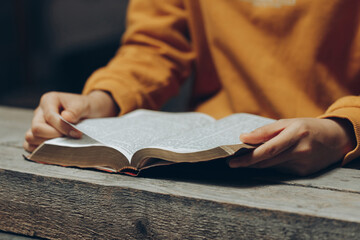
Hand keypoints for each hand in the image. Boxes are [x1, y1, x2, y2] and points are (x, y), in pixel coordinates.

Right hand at [24, 90, 118, 151]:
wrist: (89, 111)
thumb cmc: (85, 107)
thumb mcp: (84, 105)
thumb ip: (75, 111)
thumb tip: (66, 117)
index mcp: (49, 100)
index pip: (50, 117)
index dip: (63, 128)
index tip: (77, 134)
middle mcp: (40, 112)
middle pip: (36, 128)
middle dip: (54, 136)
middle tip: (69, 138)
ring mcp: (37, 124)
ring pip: (31, 138)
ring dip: (46, 144)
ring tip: (62, 144)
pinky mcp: (38, 135)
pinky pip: (30, 146)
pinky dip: (40, 151)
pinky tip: (54, 153)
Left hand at [228, 118, 355, 175]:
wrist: (336, 140)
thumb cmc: (308, 128)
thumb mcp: (288, 122)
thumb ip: (265, 130)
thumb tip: (244, 137)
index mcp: (296, 134)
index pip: (267, 149)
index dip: (248, 157)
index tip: (232, 160)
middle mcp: (300, 151)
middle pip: (267, 161)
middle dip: (247, 163)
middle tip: (232, 162)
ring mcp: (303, 164)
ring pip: (272, 167)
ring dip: (257, 163)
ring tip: (246, 158)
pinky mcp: (304, 173)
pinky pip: (280, 170)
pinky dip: (271, 165)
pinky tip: (269, 160)